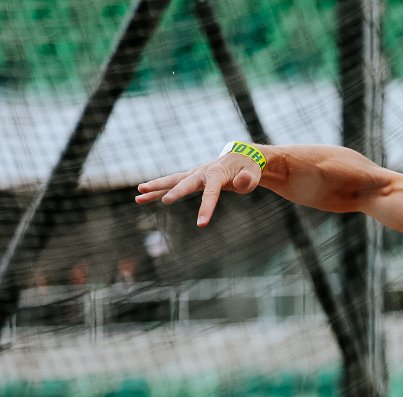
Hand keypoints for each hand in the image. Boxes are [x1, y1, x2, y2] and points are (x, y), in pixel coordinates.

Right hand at [135, 149, 264, 225]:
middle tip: (165, 201)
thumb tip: (241, 181)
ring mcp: (194, 174)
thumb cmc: (249, 169)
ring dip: (156, 188)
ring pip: (173, 181)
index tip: (201, 224)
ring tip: (139, 195)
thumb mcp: (253, 174)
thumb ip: (248, 180)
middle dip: (175, 192)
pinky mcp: (191, 177)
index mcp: (218, 173)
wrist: (242, 156)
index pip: (211, 192)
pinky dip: (158, 190)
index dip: (206, 208)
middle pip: (185, 183)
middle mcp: (202, 172)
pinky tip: (142, 198)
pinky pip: (172, 184)